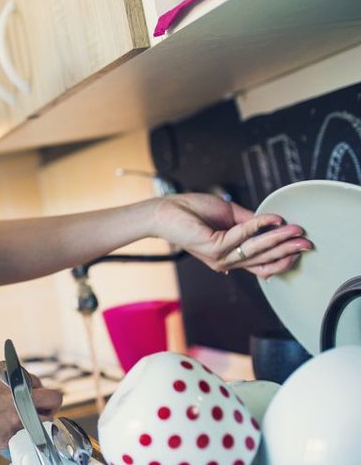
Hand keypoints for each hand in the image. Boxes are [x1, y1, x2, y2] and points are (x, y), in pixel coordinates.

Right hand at [0, 369, 61, 449]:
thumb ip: (9, 383)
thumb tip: (17, 389)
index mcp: (17, 380)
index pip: (44, 388)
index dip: (40, 397)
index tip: (35, 403)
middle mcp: (21, 397)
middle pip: (53, 401)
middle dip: (50, 409)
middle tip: (41, 416)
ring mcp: (16, 418)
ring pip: (42, 426)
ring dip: (34, 428)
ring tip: (18, 429)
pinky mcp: (6, 437)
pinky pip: (20, 443)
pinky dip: (13, 442)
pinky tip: (0, 437)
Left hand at [153, 194, 311, 278]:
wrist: (167, 210)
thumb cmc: (193, 211)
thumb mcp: (229, 215)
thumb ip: (251, 221)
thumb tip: (274, 222)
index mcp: (232, 256)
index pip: (263, 264)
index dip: (284, 257)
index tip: (301, 245)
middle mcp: (227, 261)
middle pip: (265, 261)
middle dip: (288, 250)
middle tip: (307, 241)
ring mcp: (220, 257)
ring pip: (257, 251)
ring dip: (279, 239)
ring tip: (295, 229)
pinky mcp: (213, 248)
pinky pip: (242, 236)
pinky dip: (259, 226)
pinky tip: (272, 218)